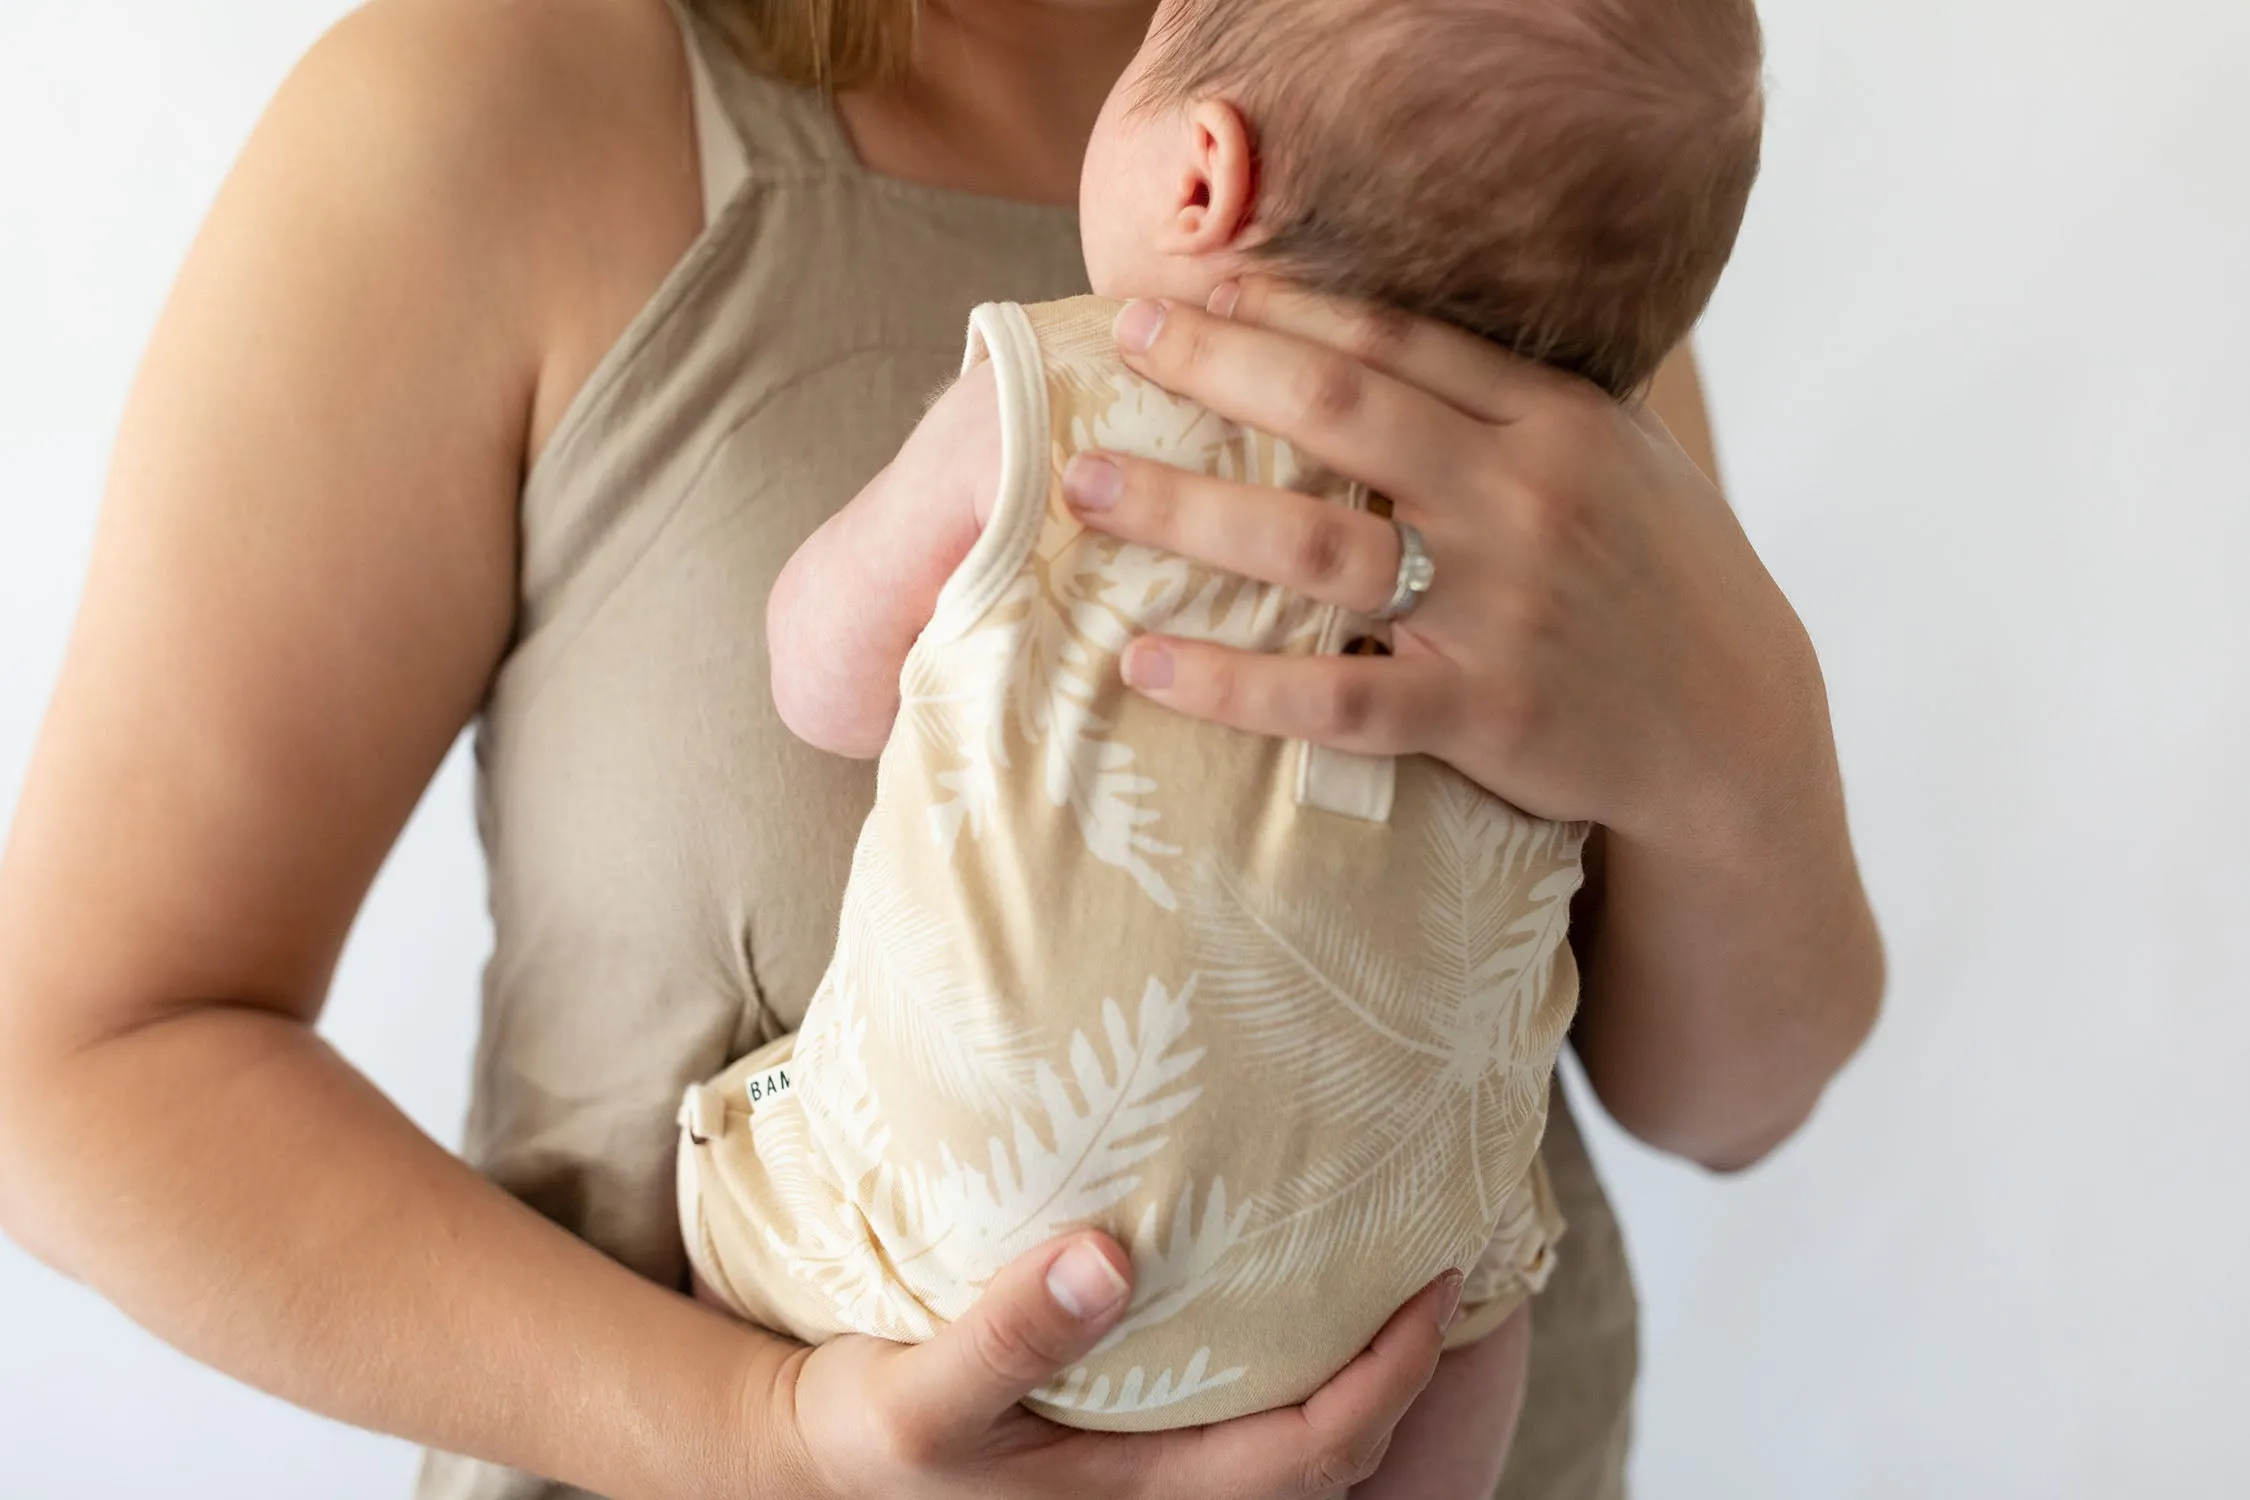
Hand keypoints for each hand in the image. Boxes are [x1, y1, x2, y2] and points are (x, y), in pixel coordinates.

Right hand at [761, 1232, 1462, 1498]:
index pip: (1309, 1451)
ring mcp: (1149, 1488)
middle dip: (1403, 1381)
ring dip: (1357, 1384)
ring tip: (1385, 1282)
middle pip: (1328, 1466)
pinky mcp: (1127, 1459)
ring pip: (1293, 1458)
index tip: (1434, 1285)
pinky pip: (1244, 1431)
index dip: (1388, 1380)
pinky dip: (1293, 1381)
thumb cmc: (872, 1433)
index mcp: (1137, 1495)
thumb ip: (1008, 1333)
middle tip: (1438, 1268)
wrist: (820, 1469)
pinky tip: (1291, 1307)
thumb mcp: (918, 1393)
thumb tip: (1108, 1258)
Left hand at [1067, 279, 1830, 861]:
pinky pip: (1334, 696)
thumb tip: (1387, 342)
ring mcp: (1499, 609)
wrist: (1734, 727)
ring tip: (1087, 489)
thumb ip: (1514, 401)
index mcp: (1553, 423)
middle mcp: (1522, 501)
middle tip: (1127, 342)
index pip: (1397, 345)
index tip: (1197, 285)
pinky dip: (1233, 682)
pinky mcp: (1480, 715)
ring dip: (1188, 513)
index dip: (1285, 308)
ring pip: (1316, 549)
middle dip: (1219, 368)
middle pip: (1341, 415)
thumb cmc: (1657, 578)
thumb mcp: (1617, 459)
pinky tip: (1145, 661)